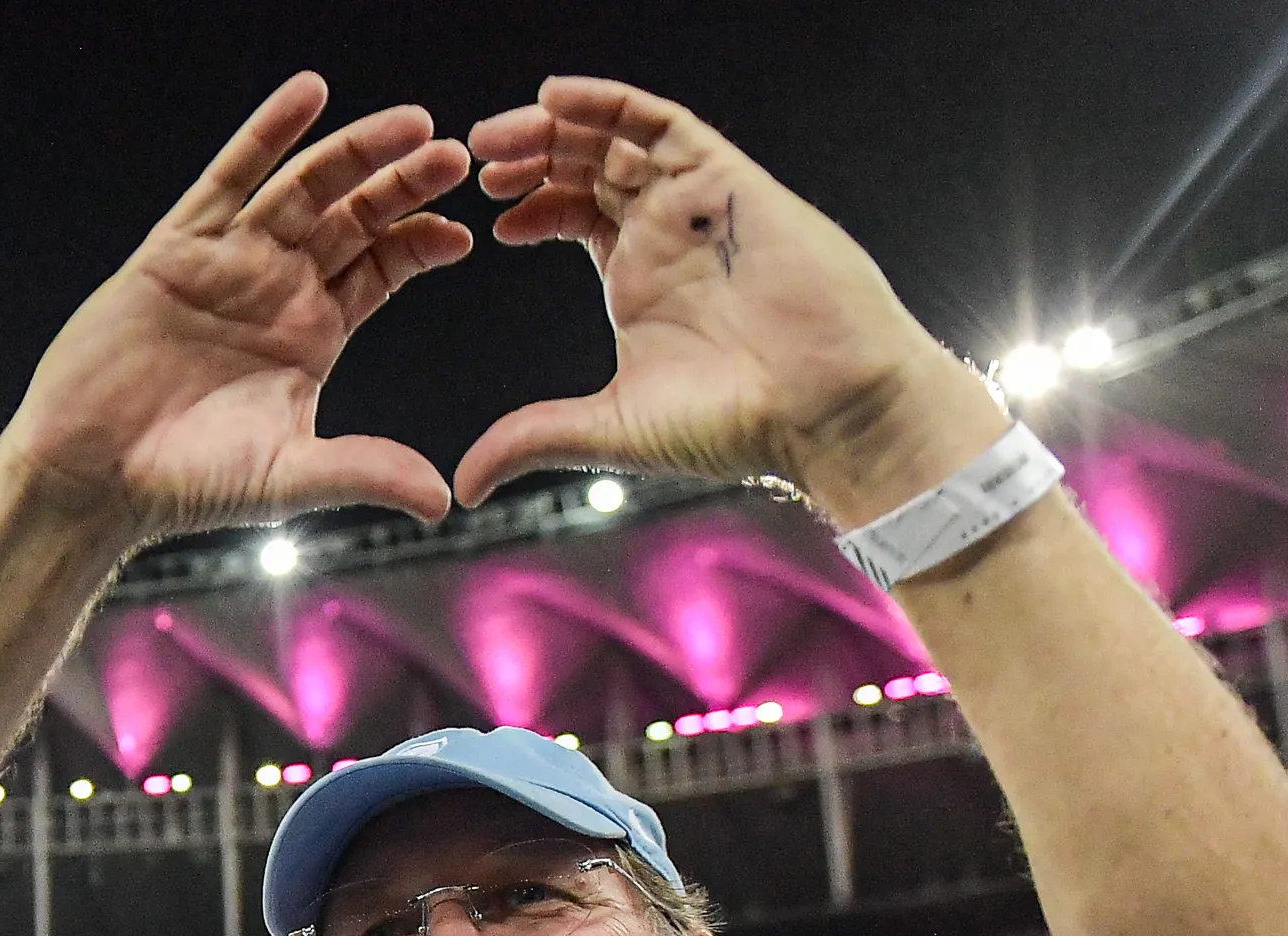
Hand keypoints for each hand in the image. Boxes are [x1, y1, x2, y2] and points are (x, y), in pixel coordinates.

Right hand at [0, 73, 471, 544]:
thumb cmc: (186, 483)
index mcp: (313, 334)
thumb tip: (442, 500)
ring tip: (409, 123)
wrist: (92, 475)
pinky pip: (228, 181)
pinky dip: (267, 136)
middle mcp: (276, 289)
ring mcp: (228, 262)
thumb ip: (364, 472)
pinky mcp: (176, 250)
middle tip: (454, 156)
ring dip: (355, 151)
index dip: (422, 242)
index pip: (382, 267)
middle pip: (354, 217)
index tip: (462, 230)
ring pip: (303, 189)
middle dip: (403, 184)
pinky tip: (308, 94)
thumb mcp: (289, 476)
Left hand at [453, 78, 999, 522]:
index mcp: (639, 277)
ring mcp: (697, 202)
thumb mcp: (608, 427)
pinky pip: (664, 122)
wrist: (823, 408)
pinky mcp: (726, 180)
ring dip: (558, 126)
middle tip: (476, 159)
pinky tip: (555, 98)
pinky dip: (611, 103)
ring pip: (618, 137)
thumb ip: (531, 438)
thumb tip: (464, 485)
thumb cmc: (734, 424)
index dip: (529, 204)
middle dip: (532, 155)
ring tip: (500, 135)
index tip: (485, 218)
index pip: (574, 212)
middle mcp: (666, 232)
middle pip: (589, 164)